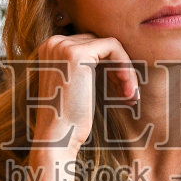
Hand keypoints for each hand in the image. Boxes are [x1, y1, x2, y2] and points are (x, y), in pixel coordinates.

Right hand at [28, 32, 139, 150]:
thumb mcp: (75, 86)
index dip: (110, 66)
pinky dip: (125, 65)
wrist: (56, 138)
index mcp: (50, 48)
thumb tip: (116, 58)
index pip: (91, 46)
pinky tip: (127, 88)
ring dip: (125, 70)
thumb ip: (86, 68)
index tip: (121, 90)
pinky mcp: (78, 54)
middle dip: (119, 69)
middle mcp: (54, 42)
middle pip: (100, 45)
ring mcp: (64, 46)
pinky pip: (113, 47)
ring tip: (130, 95)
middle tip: (128, 94)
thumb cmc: (68, 119)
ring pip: (110, 45)